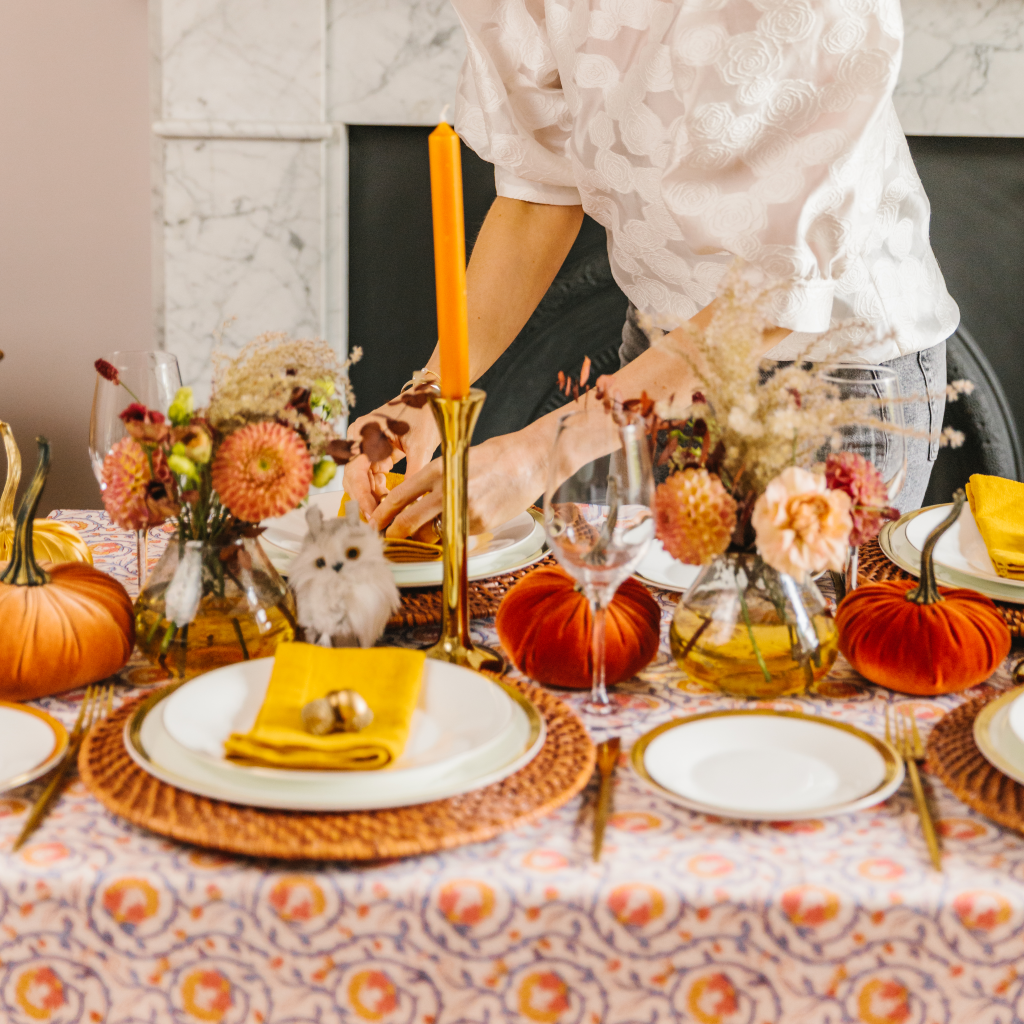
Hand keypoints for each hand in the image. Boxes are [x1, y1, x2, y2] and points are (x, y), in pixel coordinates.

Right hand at [342, 395, 440, 518]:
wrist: (430, 396)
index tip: (373, 516)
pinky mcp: (375, 452)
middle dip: (364, 502)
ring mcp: (365, 446)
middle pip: (353, 479)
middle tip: (377, 524)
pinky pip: (372, 477)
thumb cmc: (424, 413)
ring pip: (362, 481)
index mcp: (364, 433)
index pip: (355, 472)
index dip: (362, 497)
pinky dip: (379, 491)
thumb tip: (414, 503)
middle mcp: (359, 439)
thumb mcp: (421, 444)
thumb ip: (414, 473)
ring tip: (385, 517)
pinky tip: (389, 504)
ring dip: (372, 499)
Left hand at [370, 424, 549, 537]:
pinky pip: (457, 533)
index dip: (383, 514)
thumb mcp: (457, 458)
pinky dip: (454, 531)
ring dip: (423, 536)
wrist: (529, 460)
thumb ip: (436, 478)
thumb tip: (417, 500)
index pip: (399, 496)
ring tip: (424, 533)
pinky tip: (462, 522)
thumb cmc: (496, 456)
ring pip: (431, 532)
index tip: (375, 522)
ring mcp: (463, 509)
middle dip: (394, 534)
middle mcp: (447, 490)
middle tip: (389, 539)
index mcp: (438, 469)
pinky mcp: (480, 524)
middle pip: (408, 521)